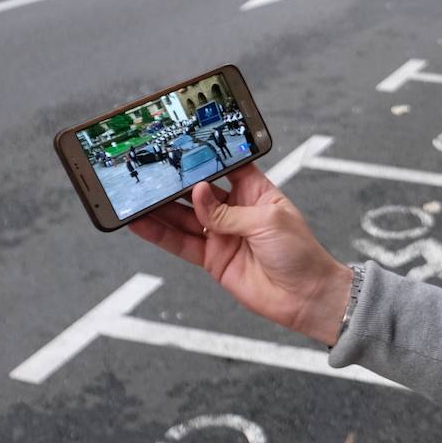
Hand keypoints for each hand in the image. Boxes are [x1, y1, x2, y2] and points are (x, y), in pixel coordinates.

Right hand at [130, 164, 353, 344]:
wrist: (305, 296)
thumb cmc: (300, 253)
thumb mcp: (267, 221)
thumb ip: (228, 211)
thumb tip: (198, 194)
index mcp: (256, 192)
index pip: (226, 167)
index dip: (205, 157)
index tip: (181, 146)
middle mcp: (236, 211)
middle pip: (198, 192)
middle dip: (175, 183)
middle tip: (150, 172)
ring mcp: (222, 234)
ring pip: (184, 217)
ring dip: (160, 208)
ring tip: (137, 197)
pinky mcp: (213, 258)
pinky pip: (181, 243)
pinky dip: (160, 234)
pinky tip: (142, 223)